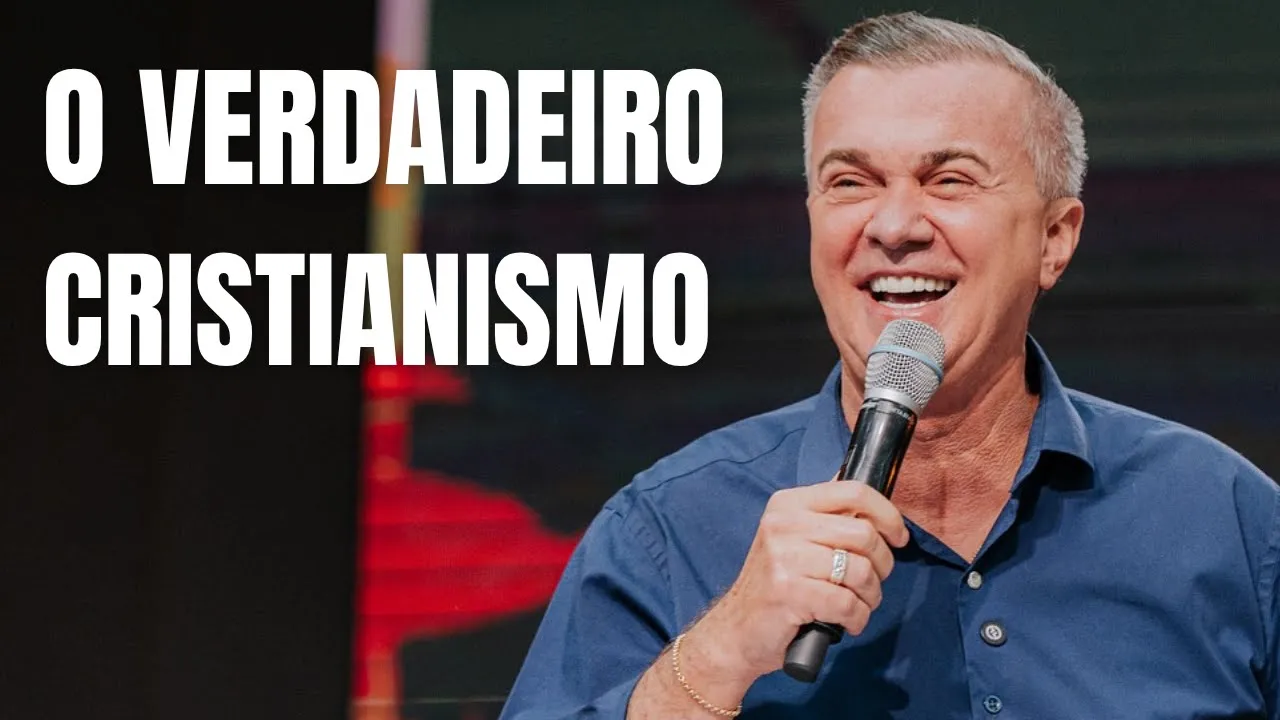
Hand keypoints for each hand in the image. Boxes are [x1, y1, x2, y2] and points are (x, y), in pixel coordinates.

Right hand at [682, 480, 909, 693]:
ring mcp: (784, 558)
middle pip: (864, 534)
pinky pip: (848, 604)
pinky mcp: (789, 592)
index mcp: (788, 505)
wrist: (736, 630)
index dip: (887, 514)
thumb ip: (827, 519)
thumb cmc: (775, 586)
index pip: (853, 492)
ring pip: (861, 571)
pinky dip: (857, 618)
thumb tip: (870, 503)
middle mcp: (783, 525)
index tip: (897, 537)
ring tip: (857, 604)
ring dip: (870, 596)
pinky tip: (846, 622)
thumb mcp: (793, 539)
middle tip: (871, 581)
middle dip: (882, 564)